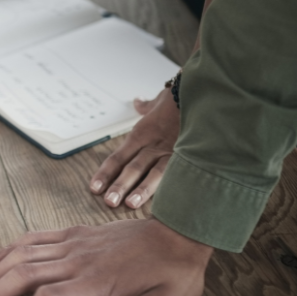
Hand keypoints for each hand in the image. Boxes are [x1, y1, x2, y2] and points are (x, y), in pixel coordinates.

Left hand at [89, 87, 179, 208]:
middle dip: (120, 185)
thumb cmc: (180, 97)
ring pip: (154, 173)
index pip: (118, 157)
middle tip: (108, 202)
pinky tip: (166, 201)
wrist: (202, 91)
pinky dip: (170, 187)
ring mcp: (172, 151)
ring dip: (142, 189)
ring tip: (131, 204)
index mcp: (141, 134)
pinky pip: (178, 173)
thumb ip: (146, 106)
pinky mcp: (189, 154)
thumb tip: (137, 101)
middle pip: (132, 167)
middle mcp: (153, 144)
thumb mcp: (158, 100)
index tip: (93, 188)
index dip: (105, 173)